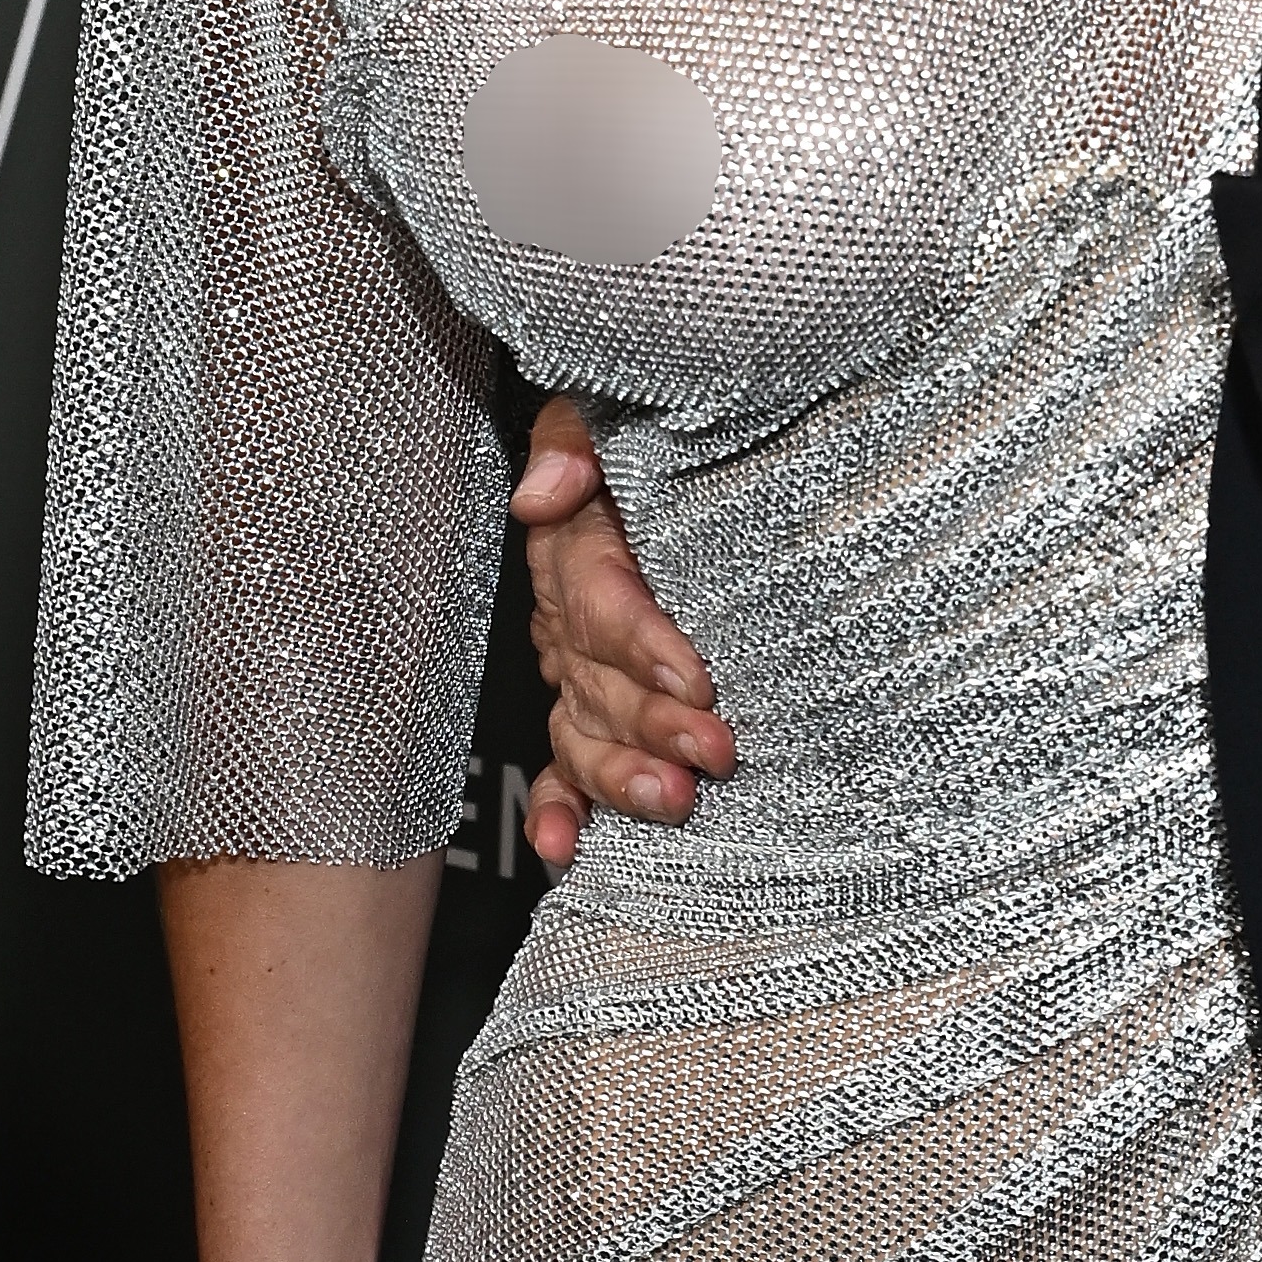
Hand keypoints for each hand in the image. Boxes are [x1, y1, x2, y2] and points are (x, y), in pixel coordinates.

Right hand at [510, 401, 733, 862]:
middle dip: (655, 724)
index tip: (697, 678)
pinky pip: (563, 769)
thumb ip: (578, 440)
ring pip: (585, 734)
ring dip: (622, 776)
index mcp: (578, 547)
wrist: (671, 461)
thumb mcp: (613, 413)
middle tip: (717, 749)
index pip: (602, 600)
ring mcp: (574, 673)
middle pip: (599, 681)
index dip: (645, 644)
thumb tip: (545, 493)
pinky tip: (568, 849)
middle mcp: (568, 618)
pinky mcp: (588, 713)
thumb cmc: (652, 437)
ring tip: (675, 800)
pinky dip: (561, 812)